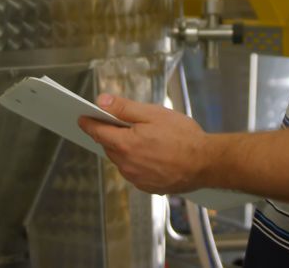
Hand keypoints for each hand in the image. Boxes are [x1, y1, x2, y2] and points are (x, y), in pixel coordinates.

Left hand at [79, 94, 210, 195]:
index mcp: (126, 145)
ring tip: (147, 139)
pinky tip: (154, 154)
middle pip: (110, 146)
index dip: (89, 123)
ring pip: (122, 160)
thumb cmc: (183, 137)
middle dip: (112, 134)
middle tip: (125, 123)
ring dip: (126, 149)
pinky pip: (134, 171)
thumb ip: (124, 108)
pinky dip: (138, 162)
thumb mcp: (154, 114)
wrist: (206, 163)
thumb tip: (101, 101)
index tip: (82, 118)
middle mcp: (127, 165)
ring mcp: (136, 179)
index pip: (98, 132)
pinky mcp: (147, 187)